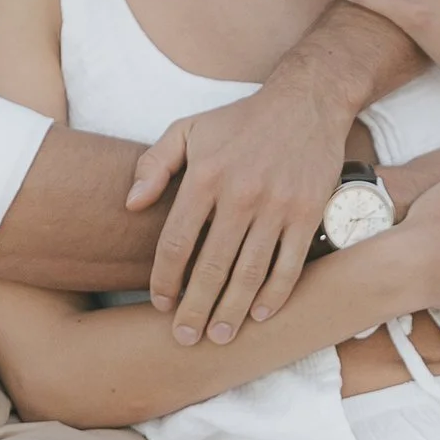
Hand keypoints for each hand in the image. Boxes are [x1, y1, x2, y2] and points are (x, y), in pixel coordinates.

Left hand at [128, 77, 351, 344]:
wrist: (307, 101)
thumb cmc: (241, 121)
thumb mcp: (189, 128)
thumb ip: (154, 164)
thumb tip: (131, 205)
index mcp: (205, 176)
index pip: (176, 242)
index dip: (164, 279)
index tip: (160, 303)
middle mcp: (240, 194)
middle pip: (210, 268)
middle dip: (195, 309)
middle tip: (185, 338)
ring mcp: (277, 207)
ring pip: (249, 274)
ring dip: (231, 311)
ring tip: (219, 336)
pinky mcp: (308, 214)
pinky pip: (289, 265)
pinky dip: (274, 295)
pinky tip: (259, 315)